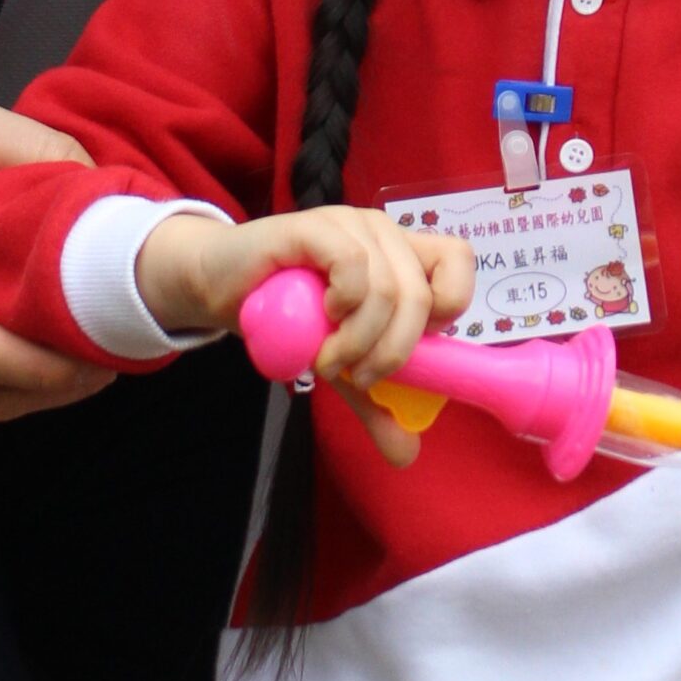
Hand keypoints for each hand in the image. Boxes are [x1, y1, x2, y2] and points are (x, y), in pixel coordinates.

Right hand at [136, 205, 473, 462]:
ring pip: (387, 288)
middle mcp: (384, 234)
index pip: (458, 261)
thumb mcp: (340, 366)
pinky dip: (342, 307)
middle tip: (360, 376)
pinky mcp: (314, 227)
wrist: (222, 288)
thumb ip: (374, 403)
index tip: (410, 349)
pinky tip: (321, 321)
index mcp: (402, 256)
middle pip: (422, 295)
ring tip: (331, 361)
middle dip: (394, 352)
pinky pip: (351, 266)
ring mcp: (350, 226)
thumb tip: (408, 454)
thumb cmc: (289, 318)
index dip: (448, 310)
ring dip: (360, 342)